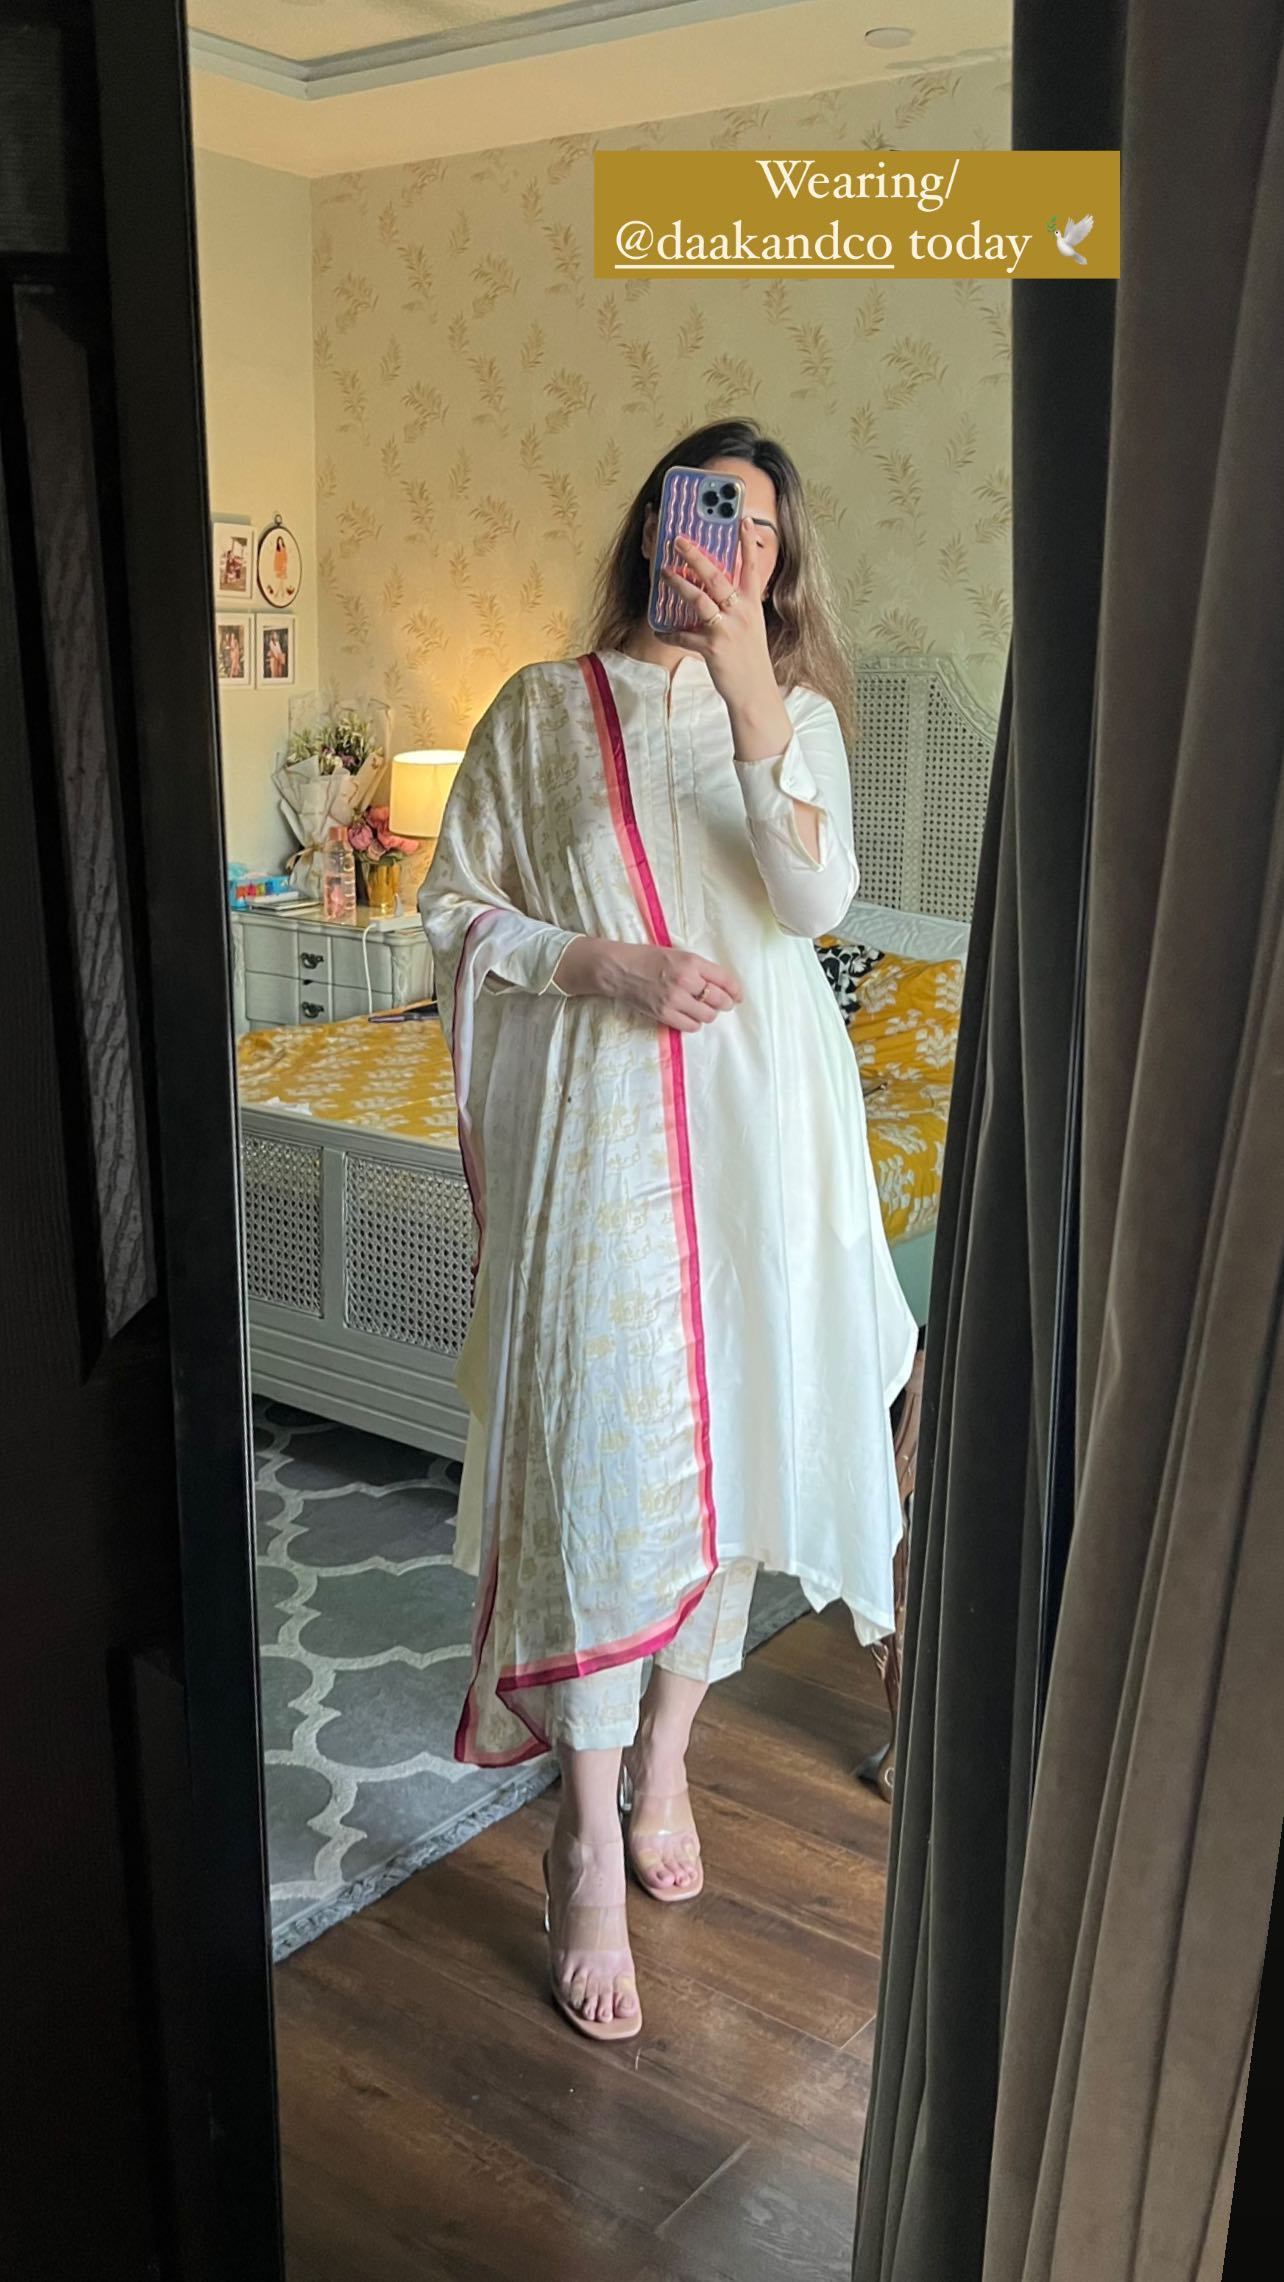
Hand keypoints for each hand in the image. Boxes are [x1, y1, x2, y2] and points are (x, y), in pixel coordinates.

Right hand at [555, 938, 740, 1032]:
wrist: (619, 969)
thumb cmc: (648, 958)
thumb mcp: (678, 954)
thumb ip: (699, 968)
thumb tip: (721, 985)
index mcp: (691, 962)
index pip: (724, 979)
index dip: (736, 990)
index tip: (738, 996)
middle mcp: (686, 980)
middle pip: (719, 1000)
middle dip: (725, 1003)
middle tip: (723, 1003)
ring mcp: (675, 999)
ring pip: (707, 1015)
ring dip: (708, 1013)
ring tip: (702, 1008)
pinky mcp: (664, 1014)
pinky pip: (691, 1026)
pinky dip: (694, 1023)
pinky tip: (689, 1016)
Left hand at [661, 529, 783, 723]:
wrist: (754, 691)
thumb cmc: (749, 658)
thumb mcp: (750, 626)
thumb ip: (736, 606)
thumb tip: (714, 590)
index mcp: (752, 605)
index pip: (751, 567)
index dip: (747, 542)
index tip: (743, 519)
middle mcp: (741, 613)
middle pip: (716, 577)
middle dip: (696, 556)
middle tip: (679, 540)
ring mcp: (727, 629)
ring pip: (698, 600)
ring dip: (679, 584)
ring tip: (664, 572)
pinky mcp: (712, 648)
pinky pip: (684, 636)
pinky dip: (670, 633)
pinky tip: (660, 631)